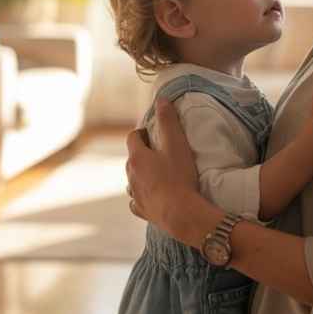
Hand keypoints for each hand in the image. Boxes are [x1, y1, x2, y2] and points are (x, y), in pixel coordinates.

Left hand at [125, 97, 202, 239]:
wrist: (181, 213)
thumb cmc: (179, 176)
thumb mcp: (177, 144)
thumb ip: (168, 120)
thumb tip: (161, 100)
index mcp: (137, 158)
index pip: (133, 138)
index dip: (143, 133)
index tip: (154, 134)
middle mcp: (131, 176)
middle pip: (133, 159)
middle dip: (144, 153)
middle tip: (161, 152)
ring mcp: (135, 195)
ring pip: (134, 180)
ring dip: (143, 175)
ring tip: (159, 174)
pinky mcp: (142, 210)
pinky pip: (138, 201)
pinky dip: (143, 196)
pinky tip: (153, 196)